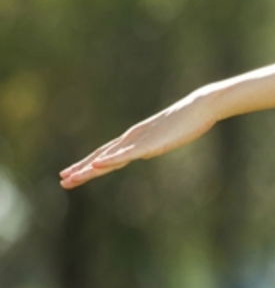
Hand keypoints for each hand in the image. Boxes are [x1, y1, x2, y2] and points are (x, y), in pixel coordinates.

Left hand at [59, 91, 217, 188]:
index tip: (72, 174)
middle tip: (63, 180)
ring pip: (109, 157)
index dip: (88, 164)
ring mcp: (139, 141)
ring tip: (72, 178)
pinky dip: (110, 160)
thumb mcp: (166, 138)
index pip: (106, 153)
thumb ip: (152, 145)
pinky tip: (97, 165)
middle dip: (81, 169)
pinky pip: (126, 154)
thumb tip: (144, 154)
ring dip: (89, 168)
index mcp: (135, 138)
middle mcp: (131, 139)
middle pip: (101, 156)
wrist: (199, 106)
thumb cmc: (187, 121)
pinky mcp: (150, 143)